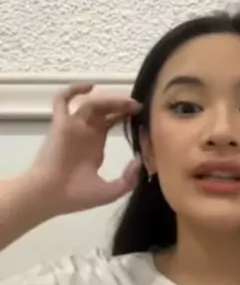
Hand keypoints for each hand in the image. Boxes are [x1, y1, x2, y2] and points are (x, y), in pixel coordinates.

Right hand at [28, 83, 142, 215]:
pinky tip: (90, 87)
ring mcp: (73, 127)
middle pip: (105, 110)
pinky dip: (73, 90)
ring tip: (128, 103)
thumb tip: (140, 161)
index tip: (143, 117)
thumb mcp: (110, 191)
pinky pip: (62, 100)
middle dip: (122, 105)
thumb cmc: (76, 196)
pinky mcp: (61, 124)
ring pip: (92, 104)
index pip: (113, 121)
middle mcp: (85, 133)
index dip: (127, 116)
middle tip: (138, 106)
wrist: (50, 197)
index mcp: (95, 145)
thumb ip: (128, 180)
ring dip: (110, 100)